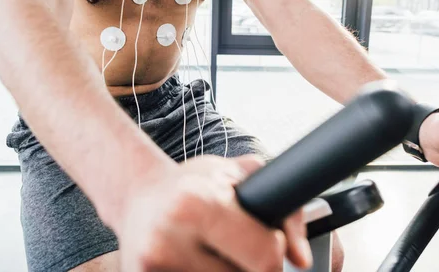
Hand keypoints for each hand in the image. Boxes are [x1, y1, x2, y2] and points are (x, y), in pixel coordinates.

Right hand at [114, 155, 311, 271]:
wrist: (136, 199)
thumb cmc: (191, 185)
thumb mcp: (238, 175)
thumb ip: (285, 209)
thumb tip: (302, 257)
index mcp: (195, 204)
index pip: (264, 257)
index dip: (273, 252)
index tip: (266, 244)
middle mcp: (168, 241)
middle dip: (247, 266)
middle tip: (232, 247)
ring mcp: (151, 270)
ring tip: (209, 253)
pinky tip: (194, 262)